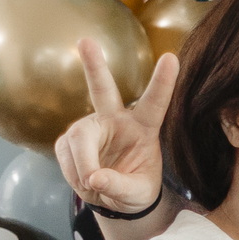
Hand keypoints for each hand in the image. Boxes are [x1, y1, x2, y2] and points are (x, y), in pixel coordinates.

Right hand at [55, 39, 176, 216]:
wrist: (117, 197)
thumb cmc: (136, 189)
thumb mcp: (137, 194)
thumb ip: (119, 185)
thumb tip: (93, 177)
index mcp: (144, 127)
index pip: (155, 103)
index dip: (163, 82)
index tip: (172, 57)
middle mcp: (116, 119)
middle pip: (103, 90)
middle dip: (94, 66)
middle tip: (85, 42)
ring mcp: (91, 126)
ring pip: (78, 140)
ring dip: (82, 167)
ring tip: (94, 185)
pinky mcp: (71, 139)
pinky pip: (66, 155)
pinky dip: (73, 173)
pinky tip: (85, 181)